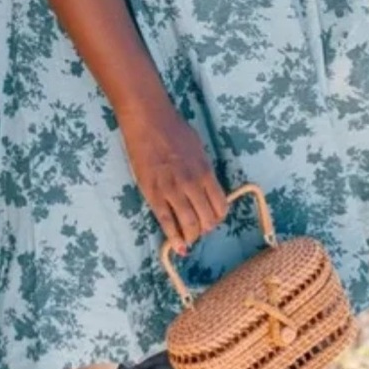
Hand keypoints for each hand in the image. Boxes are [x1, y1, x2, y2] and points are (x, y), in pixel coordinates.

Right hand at [118, 100, 228, 254]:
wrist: (148, 121)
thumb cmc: (174, 130)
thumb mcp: (199, 149)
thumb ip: (204, 171)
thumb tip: (207, 189)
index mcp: (205, 173)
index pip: (220, 207)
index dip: (218, 218)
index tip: (213, 219)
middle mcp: (192, 185)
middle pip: (206, 220)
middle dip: (205, 229)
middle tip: (200, 230)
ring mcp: (172, 191)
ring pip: (188, 225)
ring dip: (191, 237)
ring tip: (189, 239)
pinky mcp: (153, 194)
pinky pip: (166, 222)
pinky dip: (173, 238)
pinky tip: (178, 247)